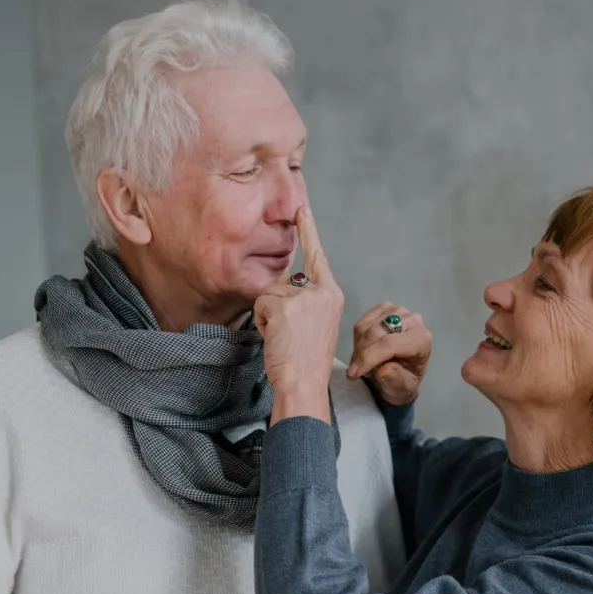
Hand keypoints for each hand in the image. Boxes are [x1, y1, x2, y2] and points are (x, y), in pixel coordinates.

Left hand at [254, 206, 343, 422]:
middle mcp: (322, 291)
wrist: (304, 384)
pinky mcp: (286, 305)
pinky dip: (261, 323)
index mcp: (332, 295)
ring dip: (267, 316)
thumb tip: (280, 288)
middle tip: (286, 335)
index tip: (302, 209)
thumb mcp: (314, 326)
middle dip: (275, 305)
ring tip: (283, 339)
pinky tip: (275, 338)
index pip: (317, 257)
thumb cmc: (306, 363)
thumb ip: (304, 303)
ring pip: (268, 292)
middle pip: (283, 281)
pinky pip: (260, 304)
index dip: (308, 231)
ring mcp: (305, 297)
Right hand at [346, 301, 432, 406]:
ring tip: (361, 363)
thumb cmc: (404, 382)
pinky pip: (363, 321)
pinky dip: (358, 338)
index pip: (390, 344)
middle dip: (361, 354)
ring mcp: (398, 311)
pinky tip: (363, 350)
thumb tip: (383, 369)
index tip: (353, 373)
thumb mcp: (402, 388)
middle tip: (355, 371)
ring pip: (367, 327)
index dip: (369, 357)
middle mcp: (412, 320)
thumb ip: (395, 379)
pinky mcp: (385, 308)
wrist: (403, 374)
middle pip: (376, 333)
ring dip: (358, 347)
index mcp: (421, 340)